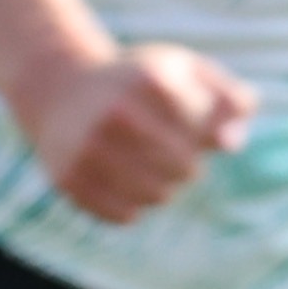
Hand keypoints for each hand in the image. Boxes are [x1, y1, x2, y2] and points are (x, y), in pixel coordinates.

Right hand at [22, 43, 254, 221]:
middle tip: (160, 144)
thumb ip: (229, 100)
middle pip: (185, 170)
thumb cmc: (138, 83)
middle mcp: (116, 113)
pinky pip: (124, 215)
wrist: (58, 87)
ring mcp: (88, 147)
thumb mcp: (185, 73)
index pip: (205, 135)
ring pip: (157, 196)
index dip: (197, 130)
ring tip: (139, 160)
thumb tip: (229, 143)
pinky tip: (115, 176)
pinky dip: (128, 203)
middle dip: (181, 162)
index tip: (174, 113)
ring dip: (158, 185)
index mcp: (150, 80)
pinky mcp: (69, 178)